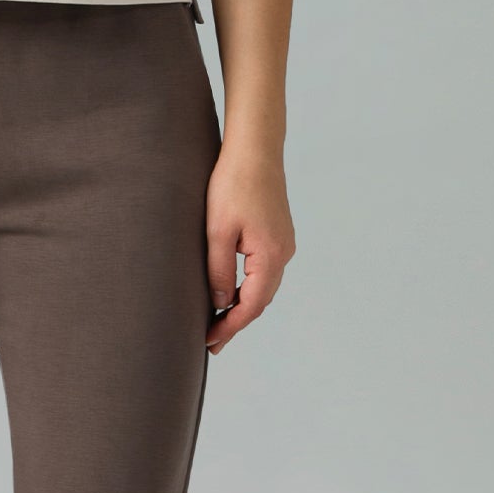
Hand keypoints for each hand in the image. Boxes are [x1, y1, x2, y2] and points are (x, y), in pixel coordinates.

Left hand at [204, 144, 294, 353]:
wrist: (255, 150)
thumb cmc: (232, 185)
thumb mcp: (217, 231)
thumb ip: (219, 270)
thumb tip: (220, 302)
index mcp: (270, 256)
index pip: (251, 305)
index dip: (230, 327)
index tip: (210, 342)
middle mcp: (283, 254)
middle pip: (260, 300)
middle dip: (235, 321)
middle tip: (210, 340)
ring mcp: (284, 244)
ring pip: (263, 287)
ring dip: (242, 305)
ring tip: (217, 321)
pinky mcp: (278, 235)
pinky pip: (264, 272)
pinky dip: (248, 287)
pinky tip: (231, 291)